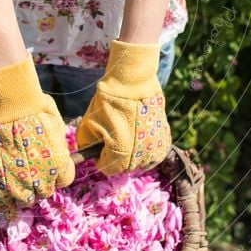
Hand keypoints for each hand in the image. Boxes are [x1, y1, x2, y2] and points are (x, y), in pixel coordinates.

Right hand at [0, 52, 74, 216]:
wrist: (15, 107)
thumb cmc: (39, 111)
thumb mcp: (57, 128)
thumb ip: (57, 147)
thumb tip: (54, 150)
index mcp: (61, 167)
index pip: (64, 182)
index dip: (56, 174)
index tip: (50, 166)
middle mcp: (44, 179)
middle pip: (45, 192)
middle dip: (40, 183)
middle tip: (32, 170)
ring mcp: (21, 182)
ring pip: (26, 200)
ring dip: (24, 193)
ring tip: (18, 182)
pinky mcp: (1, 182)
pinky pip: (3, 202)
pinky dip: (5, 205)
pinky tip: (7, 205)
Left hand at [76, 38, 171, 174]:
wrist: (133, 82)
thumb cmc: (109, 101)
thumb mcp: (88, 123)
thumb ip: (86, 144)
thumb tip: (88, 152)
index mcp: (120, 154)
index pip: (107, 168)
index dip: (100, 157)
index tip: (99, 146)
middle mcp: (140, 155)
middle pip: (124, 167)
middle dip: (116, 157)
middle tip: (112, 138)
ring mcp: (155, 147)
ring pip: (141, 163)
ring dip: (133, 155)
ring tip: (127, 137)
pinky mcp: (165, 137)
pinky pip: (155, 153)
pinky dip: (147, 149)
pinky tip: (140, 136)